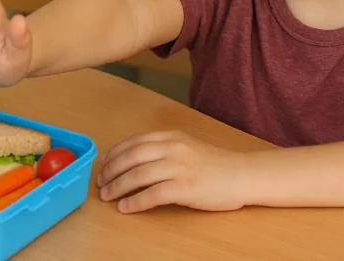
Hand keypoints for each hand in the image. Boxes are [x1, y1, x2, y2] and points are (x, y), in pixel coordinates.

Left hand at [96, 131, 247, 213]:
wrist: (242, 175)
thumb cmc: (215, 164)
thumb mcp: (187, 146)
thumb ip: (163, 148)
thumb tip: (133, 160)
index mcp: (172, 137)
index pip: (134, 142)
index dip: (114, 154)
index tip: (103, 165)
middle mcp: (173, 148)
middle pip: (131, 157)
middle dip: (111, 171)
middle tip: (100, 183)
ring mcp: (180, 167)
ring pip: (138, 175)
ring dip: (118, 187)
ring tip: (107, 196)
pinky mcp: (186, 187)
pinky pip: (153, 194)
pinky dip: (135, 202)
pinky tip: (126, 207)